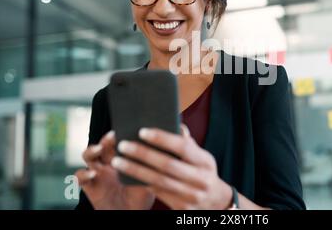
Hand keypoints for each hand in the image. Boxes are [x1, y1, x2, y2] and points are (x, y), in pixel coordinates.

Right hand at [75, 131, 154, 209]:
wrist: (131, 215)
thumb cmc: (142, 195)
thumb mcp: (151, 177)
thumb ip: (152, 163)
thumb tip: (162, 146)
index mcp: (123, 157)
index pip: (120, 140)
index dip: (121, 134)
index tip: (127, 128)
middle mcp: (109, 162)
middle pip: (104, 144)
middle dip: (107, 138)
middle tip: (113, 135)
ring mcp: (98, 173)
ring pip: (88, 155)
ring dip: (91, 149)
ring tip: (99, 149)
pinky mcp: (90, 186)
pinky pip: (80, 177)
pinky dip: (83, 173)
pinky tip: (92, 174)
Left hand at [111, 124, 232, 209]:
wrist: (214, 201)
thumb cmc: (202, 171)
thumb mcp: (201, 156)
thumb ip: (187, 142)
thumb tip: (174, 123)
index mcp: (205, 162)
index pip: (183, 147)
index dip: (162, 139)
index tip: (142, 131)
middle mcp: (200, 179)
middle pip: (167, 165)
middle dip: (142, 154)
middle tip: (123, 145)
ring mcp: (191, 196)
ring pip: (158, 181)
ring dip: (135, 170)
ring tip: (118, 161)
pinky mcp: (181, 208)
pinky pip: (157, 193)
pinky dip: (142, 182)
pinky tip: (128, 174)